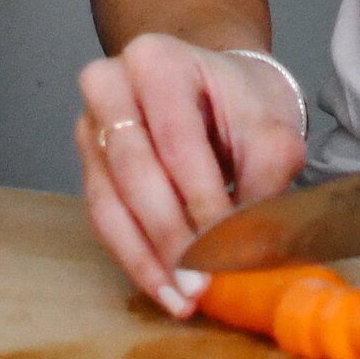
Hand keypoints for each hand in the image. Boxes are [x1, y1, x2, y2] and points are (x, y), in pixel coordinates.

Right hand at [74, 34, 308, 312]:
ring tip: (183, 298)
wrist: (215, 89)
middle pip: (134, 171)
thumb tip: (247, 248)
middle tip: (200, 283)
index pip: (177, 139)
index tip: (226, 250)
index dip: (201, 199)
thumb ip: (264, 180)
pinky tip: (164, 287)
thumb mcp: (270, 128)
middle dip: (171, 236)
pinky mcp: (89, 164)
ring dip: (147, 259)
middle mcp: (110, 85)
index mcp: (157, 60)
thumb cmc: (243, 104)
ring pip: (110, 202)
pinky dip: (135, 258)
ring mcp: (92, 125)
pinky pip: (103, 219)